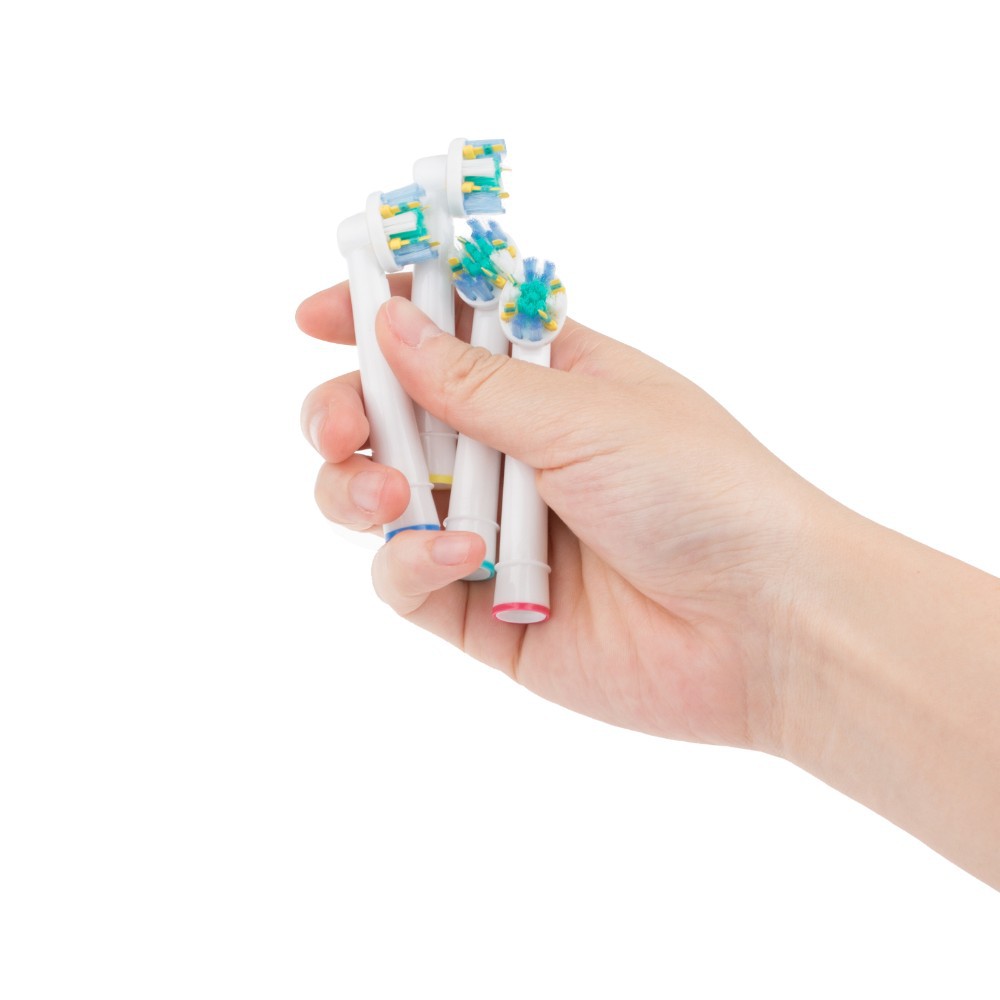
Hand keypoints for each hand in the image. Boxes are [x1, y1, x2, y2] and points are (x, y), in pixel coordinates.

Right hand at [297, 282, 830, 753]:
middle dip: (346, 414)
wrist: (763, 627)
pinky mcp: (484, 611)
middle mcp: (512, 453)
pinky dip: (413, 564)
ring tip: (390, 496)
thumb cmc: (701, 491)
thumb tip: (388, 323)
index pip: (442, 334)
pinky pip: (408, 581)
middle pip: (390, 420)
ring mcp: (494, 533)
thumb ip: (473, 383)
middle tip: (341, 426)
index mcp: (545, 383)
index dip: (377, 318)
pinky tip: (458, 558)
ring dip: (360, 488)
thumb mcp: (584, 413)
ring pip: (381, 500)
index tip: (315, 318)